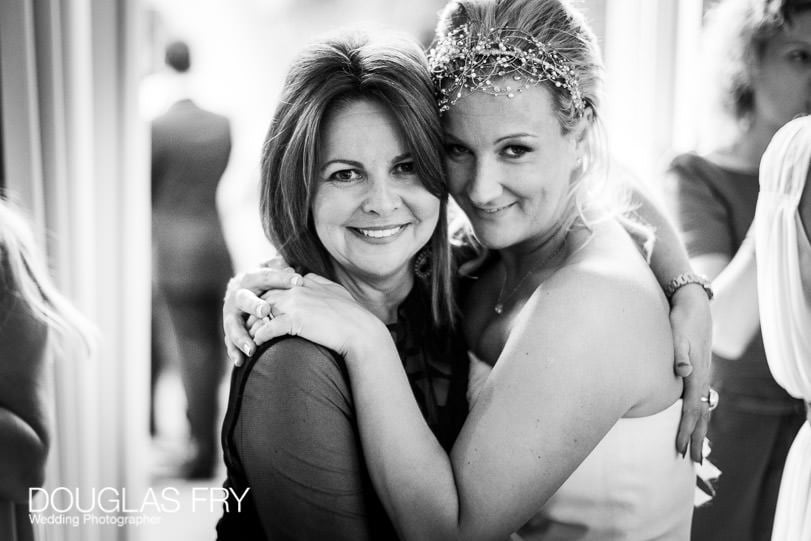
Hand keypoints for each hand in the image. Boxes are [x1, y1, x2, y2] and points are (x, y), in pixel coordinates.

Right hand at [222, 267, 302, 365]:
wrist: (240, 290)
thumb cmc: (264, 282)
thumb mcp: (272, 271)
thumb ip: (281, 269)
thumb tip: (292, 270)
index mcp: (251, 279)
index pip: (266, 276)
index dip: (281, 278)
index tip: (298, 281)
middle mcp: (238, 296)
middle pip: (245, 299)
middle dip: (254, 305)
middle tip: (265, 310)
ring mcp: (231, 314)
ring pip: (233, 325)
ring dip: (242, 336)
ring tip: (251, 348)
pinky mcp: (229, 329)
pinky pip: (229, 341)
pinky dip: (234, 351)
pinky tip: (240, 361)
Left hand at [252, 274, 386, 358]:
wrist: (360, 331)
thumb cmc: (351, 314)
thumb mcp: (336, 290)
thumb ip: (319, 282)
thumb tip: (306, 277)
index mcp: (305, 282)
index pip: (277, 286)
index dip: (267, 298)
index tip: (261, 310)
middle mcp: (296, 290)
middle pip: (265, 297)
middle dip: (254, 311)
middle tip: (247, 325)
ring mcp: (294, 305)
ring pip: (261, 312)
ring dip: (253, 325)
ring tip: (249, 337)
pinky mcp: (294, 322)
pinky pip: (267, 328)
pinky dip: (260, 337)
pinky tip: (258, 344)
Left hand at [669, 283, 712, 461]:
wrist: (693, 306)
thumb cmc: (681, 321)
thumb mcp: (677, 335)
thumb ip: (679, 353)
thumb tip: (682, 371)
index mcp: (695, 375)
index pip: (691, 410)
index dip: (684, 430)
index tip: (679, 448)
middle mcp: (702, 378)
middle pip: (701, 416)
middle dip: (696, 439)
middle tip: (692, 462)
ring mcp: (702, 375)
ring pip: (703, 409)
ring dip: (700, 431)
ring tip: (696, 450)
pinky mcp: (699, 371)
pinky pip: (701, 400)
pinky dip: (700, 416)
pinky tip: (697, 422)